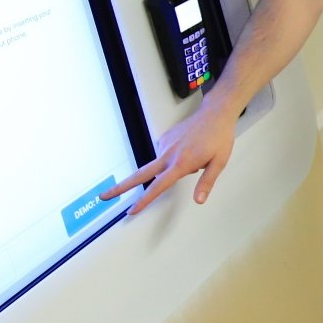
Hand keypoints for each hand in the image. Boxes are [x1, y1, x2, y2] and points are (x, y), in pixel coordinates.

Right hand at [103, 103, 237, 214]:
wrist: (216, 112)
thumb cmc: (220, 138)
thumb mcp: (219, 162)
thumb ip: (206, 182)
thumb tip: (198, 201)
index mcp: (181, 163)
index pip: (158, 186)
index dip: (144, 200)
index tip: (130, 210)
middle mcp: (168, 154)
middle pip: (140, 174)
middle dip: (120, 187)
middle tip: (103, 196)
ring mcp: (165, 144)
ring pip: (160, 165)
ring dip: (170, 169)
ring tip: (198, 156)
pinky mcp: (165, 137)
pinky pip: (166, 154)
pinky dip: (174, 158)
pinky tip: (190, 149)